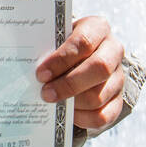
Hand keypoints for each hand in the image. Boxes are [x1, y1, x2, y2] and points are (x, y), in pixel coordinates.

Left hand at [34, 16, 124, 131]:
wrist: (83, 59)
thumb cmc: (63, 47)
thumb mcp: (57, 39)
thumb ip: (48, 47)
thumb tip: (27, 64)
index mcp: (98, 28)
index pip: (84, 42)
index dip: (62, 59)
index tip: (41, 73)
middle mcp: (113, 51)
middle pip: (98, 68)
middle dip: (68, 84)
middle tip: (45, 93)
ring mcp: (119, 77)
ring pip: (99, 95)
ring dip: (72, 103)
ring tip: (53, 103)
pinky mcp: (118, 101)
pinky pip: (103, 115)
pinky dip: (82, 118)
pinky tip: (67, 114)